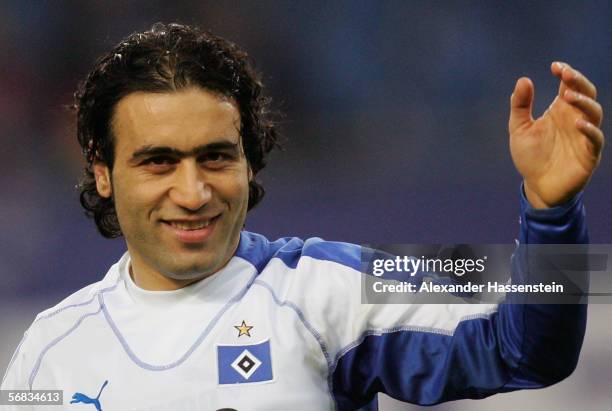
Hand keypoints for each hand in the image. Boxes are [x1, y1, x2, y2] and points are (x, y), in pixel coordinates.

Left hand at [509, 62, 603, 207]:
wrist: (537, 186)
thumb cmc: (531, 156)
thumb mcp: (519, 129)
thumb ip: (520, 106)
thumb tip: (523, 80)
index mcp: (560, 110)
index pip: (569, 85)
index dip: (566, 73)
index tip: (555, 66)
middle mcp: (575, 119)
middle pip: (586, 93)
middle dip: (578, 81)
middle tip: (566, 74)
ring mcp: (584, 136)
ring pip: (595, 112)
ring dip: (584, 102)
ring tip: (568, 96)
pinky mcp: (589, 154)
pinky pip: (595, 139)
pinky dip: (590, 130)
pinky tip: (578, 123)